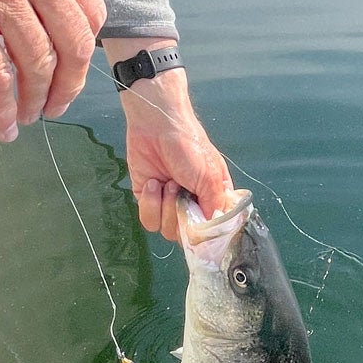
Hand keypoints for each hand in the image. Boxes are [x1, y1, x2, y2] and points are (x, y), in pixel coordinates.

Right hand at [0, 0, 105, 140]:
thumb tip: (23, 16)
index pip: (89, 9)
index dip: (85, 49)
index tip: (74, 68)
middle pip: (74, 43)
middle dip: (69, 84)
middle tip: (56, 104)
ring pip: (38, 64)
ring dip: (35, 101)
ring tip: (26, 116)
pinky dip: (2, 108)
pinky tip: (2, 123)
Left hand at [113, 54, 231, 239]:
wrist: (156, 126)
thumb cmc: (189, 146)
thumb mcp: (210, 176)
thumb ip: (214, 207)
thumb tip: (211, 233)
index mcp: (213, 198)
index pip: (213, 230)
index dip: (207, 235)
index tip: (201, 231)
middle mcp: (191, 204)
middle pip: (188, 236)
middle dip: (182, 217)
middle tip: (181, 193)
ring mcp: (169, 204)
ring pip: (167, 231)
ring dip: (166, 207)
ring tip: (167, 183)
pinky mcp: (148, 200)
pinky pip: (148, 221)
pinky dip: (150, 204)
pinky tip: (153, 183)